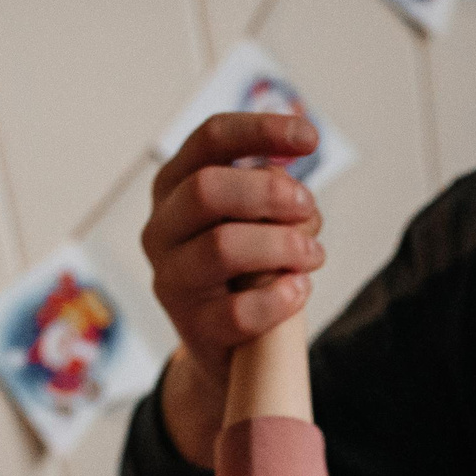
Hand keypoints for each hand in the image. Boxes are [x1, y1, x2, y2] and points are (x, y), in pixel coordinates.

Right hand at [142, 112, 327, 465]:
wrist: (226, 345)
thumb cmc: (247, 268)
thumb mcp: (254, 219)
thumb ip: (270, 194)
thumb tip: (291, 190)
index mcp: (174, 187)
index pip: (210, 138)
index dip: (262, 130)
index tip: (312, 138)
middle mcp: (161, 229)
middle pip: (207, 189)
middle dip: (270, 193)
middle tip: (308, 208)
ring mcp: (171, 279)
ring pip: (223, 247)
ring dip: (283, 246)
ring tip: (314, 255)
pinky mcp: (192, 327)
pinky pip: (238, 310)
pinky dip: (280, 297)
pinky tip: (299, 290)